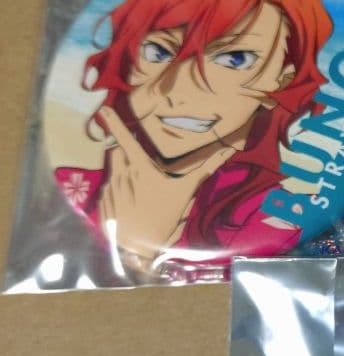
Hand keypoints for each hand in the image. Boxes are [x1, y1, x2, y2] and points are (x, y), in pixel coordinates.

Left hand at [96, 106, 234, 267]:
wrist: (140, 247)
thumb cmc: (165, 216)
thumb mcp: (186, 192)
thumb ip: (205, 168)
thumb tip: (229, 150)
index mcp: (141, 168)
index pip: (125, 138)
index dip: (114, 121)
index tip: (102, 108)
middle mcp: (122, 173)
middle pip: (117, 150)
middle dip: (125, 153)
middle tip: (140, 167)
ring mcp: (110, 186)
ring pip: (113, 168)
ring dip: (122, 172)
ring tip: (138, 190)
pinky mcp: (102, 199)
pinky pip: (108, 185)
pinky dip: (117, 189)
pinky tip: (130, 204)